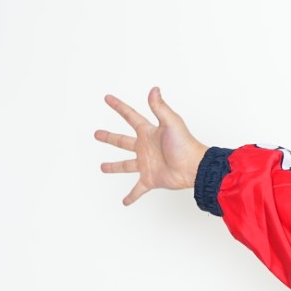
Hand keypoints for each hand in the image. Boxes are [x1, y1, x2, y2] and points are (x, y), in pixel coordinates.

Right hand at [95, 86, 209, 205]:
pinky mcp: (150, 179)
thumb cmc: (185, 144)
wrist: (193, 167)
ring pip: (125, 165)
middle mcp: (145, 148)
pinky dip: (131, 196)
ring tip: (102, 167)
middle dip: (109, 137)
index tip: (107, 98)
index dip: (119, 107)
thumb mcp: (171, 122)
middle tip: (97, 134)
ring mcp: (146, 164)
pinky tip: (124, 202)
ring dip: (114, 167)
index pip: (130, 116)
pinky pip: (137, 189)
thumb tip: (153, 89)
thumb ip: (160, 107)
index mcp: (148, 132)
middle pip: (122, 141)